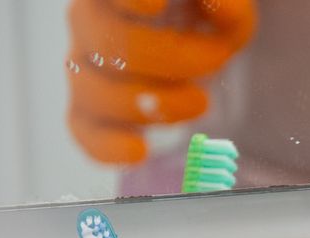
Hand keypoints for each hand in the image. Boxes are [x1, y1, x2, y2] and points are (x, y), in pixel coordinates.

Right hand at [66, 0, 256, 164]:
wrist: (197, 42)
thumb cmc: (202, 15)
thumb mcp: (225, 5)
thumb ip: (226, 3)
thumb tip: (223, 8)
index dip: (128, 0)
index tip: (156, 6)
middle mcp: (88, 20)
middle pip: (106, 43)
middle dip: (168, 58)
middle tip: (215, 60)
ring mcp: (84, 65)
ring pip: (91, 88)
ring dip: (149, 103)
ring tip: (199, 102)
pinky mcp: (90, 107)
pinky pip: (83, 129)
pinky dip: (107, 146)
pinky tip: (140, 152)